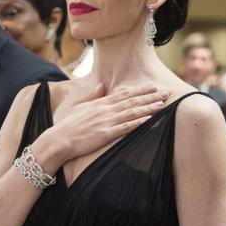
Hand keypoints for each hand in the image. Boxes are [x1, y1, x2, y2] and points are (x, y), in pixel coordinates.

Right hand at [41, 83, 169, 167]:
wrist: (59, 140)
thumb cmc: (68, 125)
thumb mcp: (80, 106)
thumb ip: (93, 96)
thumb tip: (102, 85)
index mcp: (100, 103)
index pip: (124, 94)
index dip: (140, 90)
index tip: (153, 86)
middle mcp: (106, 110)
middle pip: (132, 101)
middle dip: (150, 96)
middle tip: (166, 92)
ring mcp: (106, 122)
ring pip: (132, 112)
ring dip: (149, 107)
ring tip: (162, 104)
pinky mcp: (106, 134)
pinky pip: (125, 127)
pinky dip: (138, 122)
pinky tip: (149, 119)